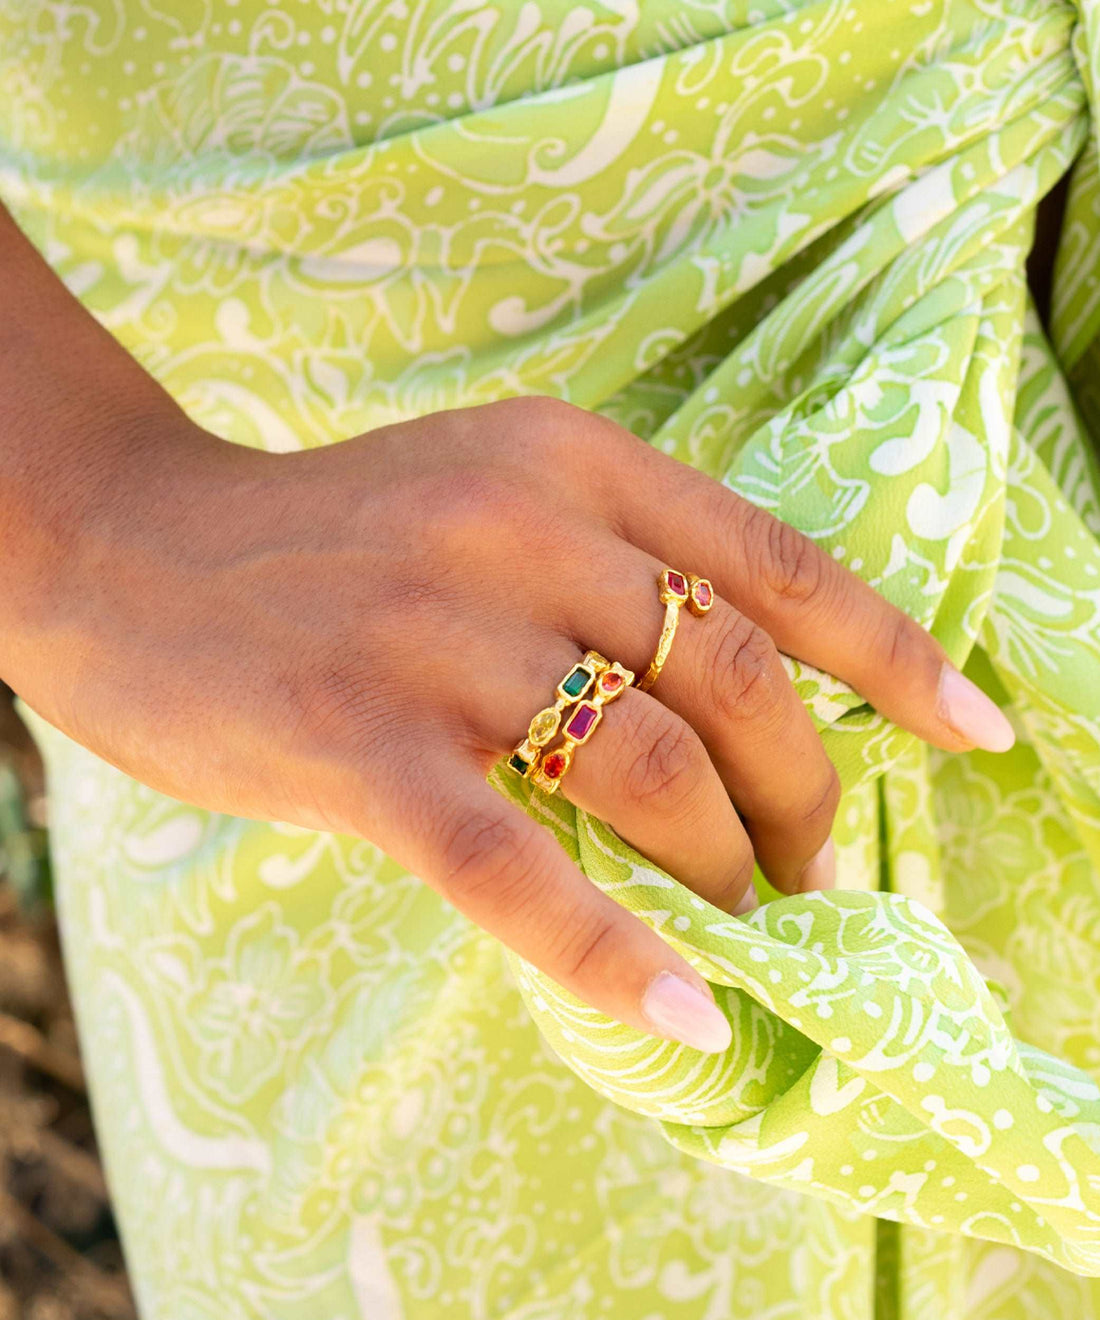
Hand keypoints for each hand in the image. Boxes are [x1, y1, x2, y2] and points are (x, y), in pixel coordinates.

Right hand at [6, 393, 1013, 1053]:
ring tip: (737, 920)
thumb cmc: (326, 542)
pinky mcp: (357, 740)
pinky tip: (682, 1010)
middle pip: (734, 681)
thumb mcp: (481, 502)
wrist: (130, 548)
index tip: (974, 730)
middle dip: (803, 796)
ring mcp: (436, 634)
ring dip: (723, 871)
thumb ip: (603, 572)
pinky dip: (611, 948)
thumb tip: (739, 713)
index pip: (772, 558)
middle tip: (804, 867)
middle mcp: (516, 528)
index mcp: (564, 459)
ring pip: (648, 771)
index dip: (892, 652)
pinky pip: (513, 862)